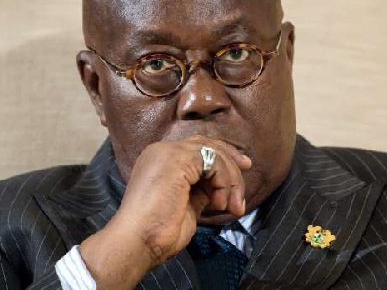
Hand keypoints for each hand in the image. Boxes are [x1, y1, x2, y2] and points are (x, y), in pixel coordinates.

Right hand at [80, 135, 251, 288]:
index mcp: (159, 160)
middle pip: (207, 144)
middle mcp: (161, 151)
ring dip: (230, 180)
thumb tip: (220, 185)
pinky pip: (214, 161)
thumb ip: (200, 189)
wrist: (138, 242)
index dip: (222, 155)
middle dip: (231, 158)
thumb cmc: (159, 232)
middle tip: (248, 170)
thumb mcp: (186, 204)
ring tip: (231, 206)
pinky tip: (218, 203)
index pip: (197, 148)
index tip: (242, 168)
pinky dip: (224, 181)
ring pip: (214, 153)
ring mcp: (168, 153)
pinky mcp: (178, 159)